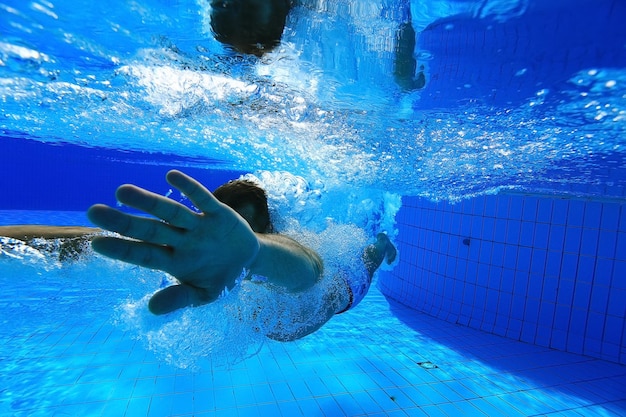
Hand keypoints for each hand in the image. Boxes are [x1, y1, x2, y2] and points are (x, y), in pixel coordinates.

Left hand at [87, 170, 259, 309]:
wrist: (248, 260)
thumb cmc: (219, 277)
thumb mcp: (203, 295)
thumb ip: (179, 299)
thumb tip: (151, 308)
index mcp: (175, 262)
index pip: (144, 255)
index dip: (122, 249)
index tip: (96, 244)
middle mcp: (182, 240)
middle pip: (150, 230)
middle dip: (124, 222)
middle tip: (94, 211)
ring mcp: (198, 225)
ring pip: (171, 212)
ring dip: (148, 202)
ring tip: (122, 192)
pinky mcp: (218, 213)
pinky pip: (203, 199)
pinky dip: (189, 188)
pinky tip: (171, 177)